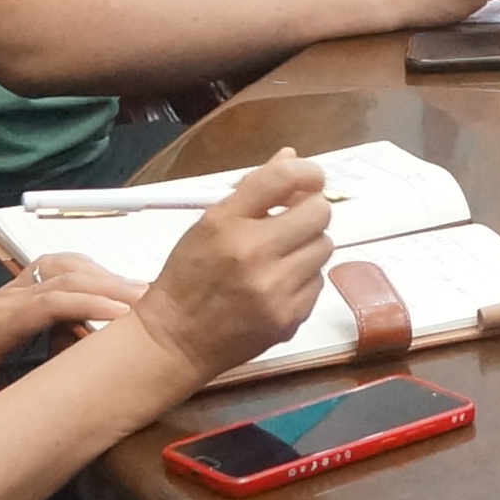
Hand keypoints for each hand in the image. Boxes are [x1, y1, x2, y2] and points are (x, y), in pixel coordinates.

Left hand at [0, 270, 130, 420]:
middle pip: (68, 277)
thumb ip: (1, 414)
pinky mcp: (16, 292)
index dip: (93, 305)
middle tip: (159, 306)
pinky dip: (91, 275)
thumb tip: (45, 427)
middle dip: (115, 288)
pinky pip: (60, 271)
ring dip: (106, 278)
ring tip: (145, 299)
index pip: (52, 301)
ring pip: (67, 267)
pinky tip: (109, 292)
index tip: (133, 319)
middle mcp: (8, 297)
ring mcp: (12, 290)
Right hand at [132, 154, 336, 383]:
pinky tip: (277, 284)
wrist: (176, 341)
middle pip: (319, 213)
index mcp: (225, 224)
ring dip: (307, 246)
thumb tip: (291, 158)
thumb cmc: (188, 278)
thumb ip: (252, 190)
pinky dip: (303, 279)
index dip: (306, 172)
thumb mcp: (207, 225)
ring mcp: (274, 290)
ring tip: (280, 256)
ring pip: (323, 247)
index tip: (308, 178)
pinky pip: (318, 282)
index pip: (283, 179)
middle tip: (293, 220)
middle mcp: (252, 254)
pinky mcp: (289, 318)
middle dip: (309, 211)